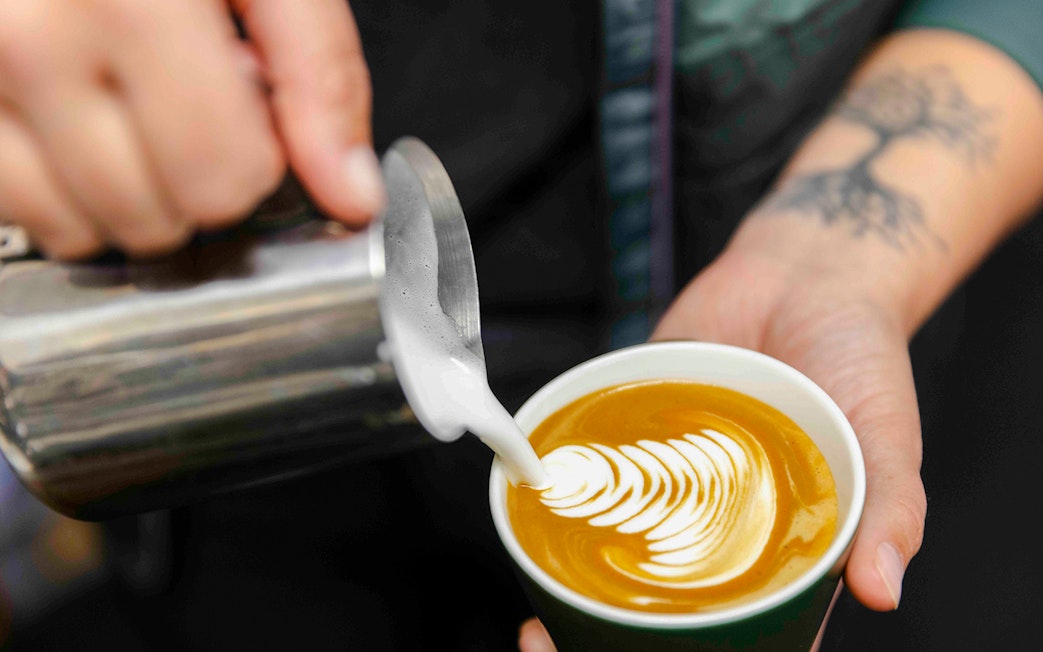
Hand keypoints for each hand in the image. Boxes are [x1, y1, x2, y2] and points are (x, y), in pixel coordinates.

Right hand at [0, 0, 382, 259]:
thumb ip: (317, 73)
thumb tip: (350, 193)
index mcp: (132, 3)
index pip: (221, 178)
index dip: (255, 158)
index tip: (245, 112)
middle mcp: (28, 42)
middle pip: (154, 215)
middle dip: (191, 179)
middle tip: (181, 98)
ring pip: (77, 227)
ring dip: (122, 192)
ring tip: (125, 102)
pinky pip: (14, 206)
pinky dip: (55, 185)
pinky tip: (74, 118)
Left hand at [518, 242, 925, 650]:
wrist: (809, 271)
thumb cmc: (860, 359)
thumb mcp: (890, 434)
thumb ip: (890, 508)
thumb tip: (883, 590)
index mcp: (779, 545)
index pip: (732, 627)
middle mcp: (716, 518)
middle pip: (653, 592)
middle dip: (600, 621)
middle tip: (545, 638)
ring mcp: (670, 473)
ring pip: (611, 532)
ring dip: (567, 560)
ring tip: (533, 575)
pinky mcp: (637, 421)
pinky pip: (595, 455)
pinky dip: (565, 475)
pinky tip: (537, 491)